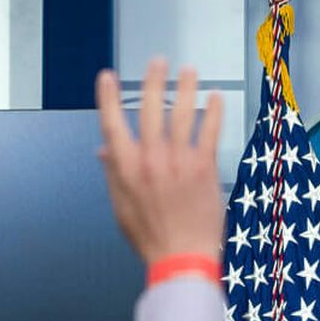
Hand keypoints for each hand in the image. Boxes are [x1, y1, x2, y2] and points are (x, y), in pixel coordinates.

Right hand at [95, 57, 226, 265]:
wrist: (182, 258)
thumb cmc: (151, 237)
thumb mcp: (121, 207)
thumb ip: (113, 174)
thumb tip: (104, 150)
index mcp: (125, 169)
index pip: (111, 124)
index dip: (108, 97)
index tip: (108, 76)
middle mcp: (150, 161)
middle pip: (149, 110)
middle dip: (153, 81)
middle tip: (158, 62)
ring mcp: (178, 162)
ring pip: (181, 114)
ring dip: (185, 88)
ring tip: (188, 70)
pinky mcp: (204, 168)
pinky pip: (209, 132)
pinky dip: (213, 112)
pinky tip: (216, 98)